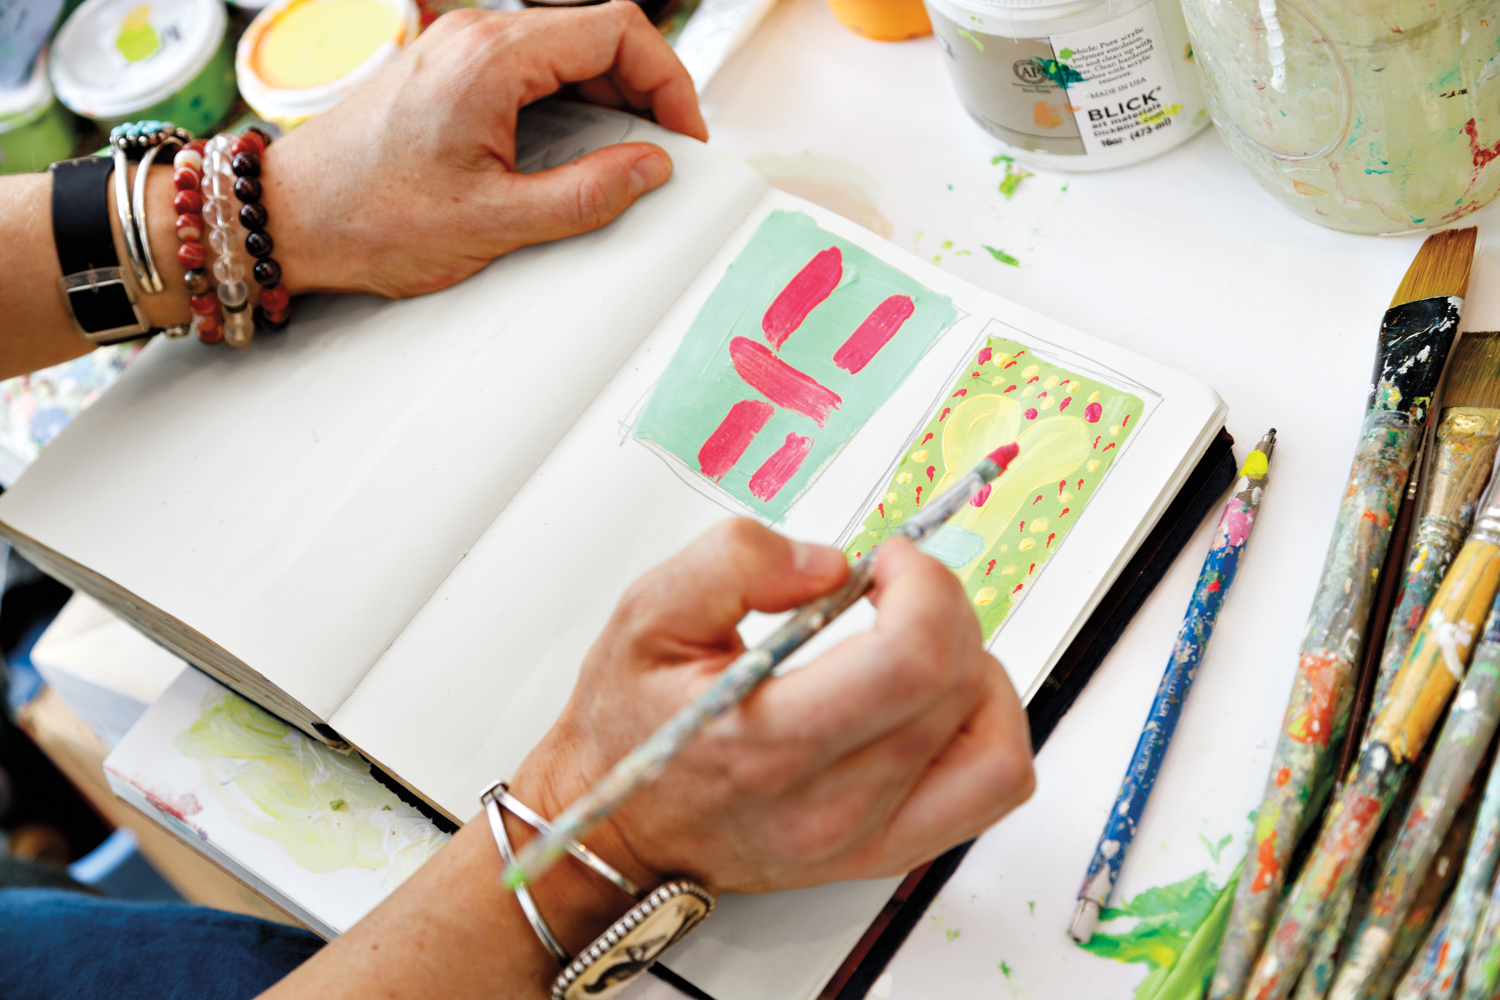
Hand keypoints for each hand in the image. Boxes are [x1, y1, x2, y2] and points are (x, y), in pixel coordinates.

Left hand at [262, 2, 704, 299]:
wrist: (288, 217)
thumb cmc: (370, 218)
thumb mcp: (494, 223)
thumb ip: (585, 195)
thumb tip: (650, 169)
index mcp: (491, 59)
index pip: (617, 28)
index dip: (669, 78)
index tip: (682, 135)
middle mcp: (474, 36)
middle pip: (596, 32)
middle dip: (645, 87)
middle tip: (662, 151)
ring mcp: (458, 47)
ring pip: (565, 47)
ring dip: (608, 94)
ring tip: (623, 156)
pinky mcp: (447, 69)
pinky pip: (530, 65)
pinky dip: (569, 98)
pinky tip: (573, 149)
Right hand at [511, 520, 1034, 901]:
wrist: (618, 830)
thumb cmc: (631, 727)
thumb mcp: (646, 615)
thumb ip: (732, 562)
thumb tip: (830, 564)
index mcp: (769, 744)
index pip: (915, 662)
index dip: (924, 586)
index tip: (886, 563)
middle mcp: (830, 805)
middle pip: (961, 688)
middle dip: (942, 608)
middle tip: (890, 588)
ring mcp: (868, 838)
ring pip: (995, 742)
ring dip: (974, 668)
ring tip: (916, 643)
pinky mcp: (889, 849)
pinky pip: (992, 785)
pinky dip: (985, 724)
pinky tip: (936, 696)